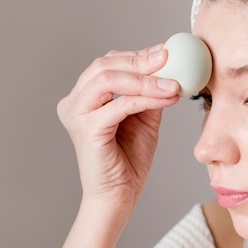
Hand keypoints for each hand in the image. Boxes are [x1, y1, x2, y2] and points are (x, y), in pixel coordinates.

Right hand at [57, 45, 178, 213]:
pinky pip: (119, 105)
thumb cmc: (129, 160)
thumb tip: (169, 68)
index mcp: (84, 96)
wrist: (120, 196)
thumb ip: (150, 94)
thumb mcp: (145, 119)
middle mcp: (74, 102)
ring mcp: (77, 114)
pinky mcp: (87, 130)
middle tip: (170, 58)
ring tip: (173, 83)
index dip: (138, 55)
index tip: (167, 51)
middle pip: (105, 65)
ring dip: (145, 79)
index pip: (109, 64)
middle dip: (140, 60)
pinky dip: (146, 98)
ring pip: (108, 80)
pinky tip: (168, 98)